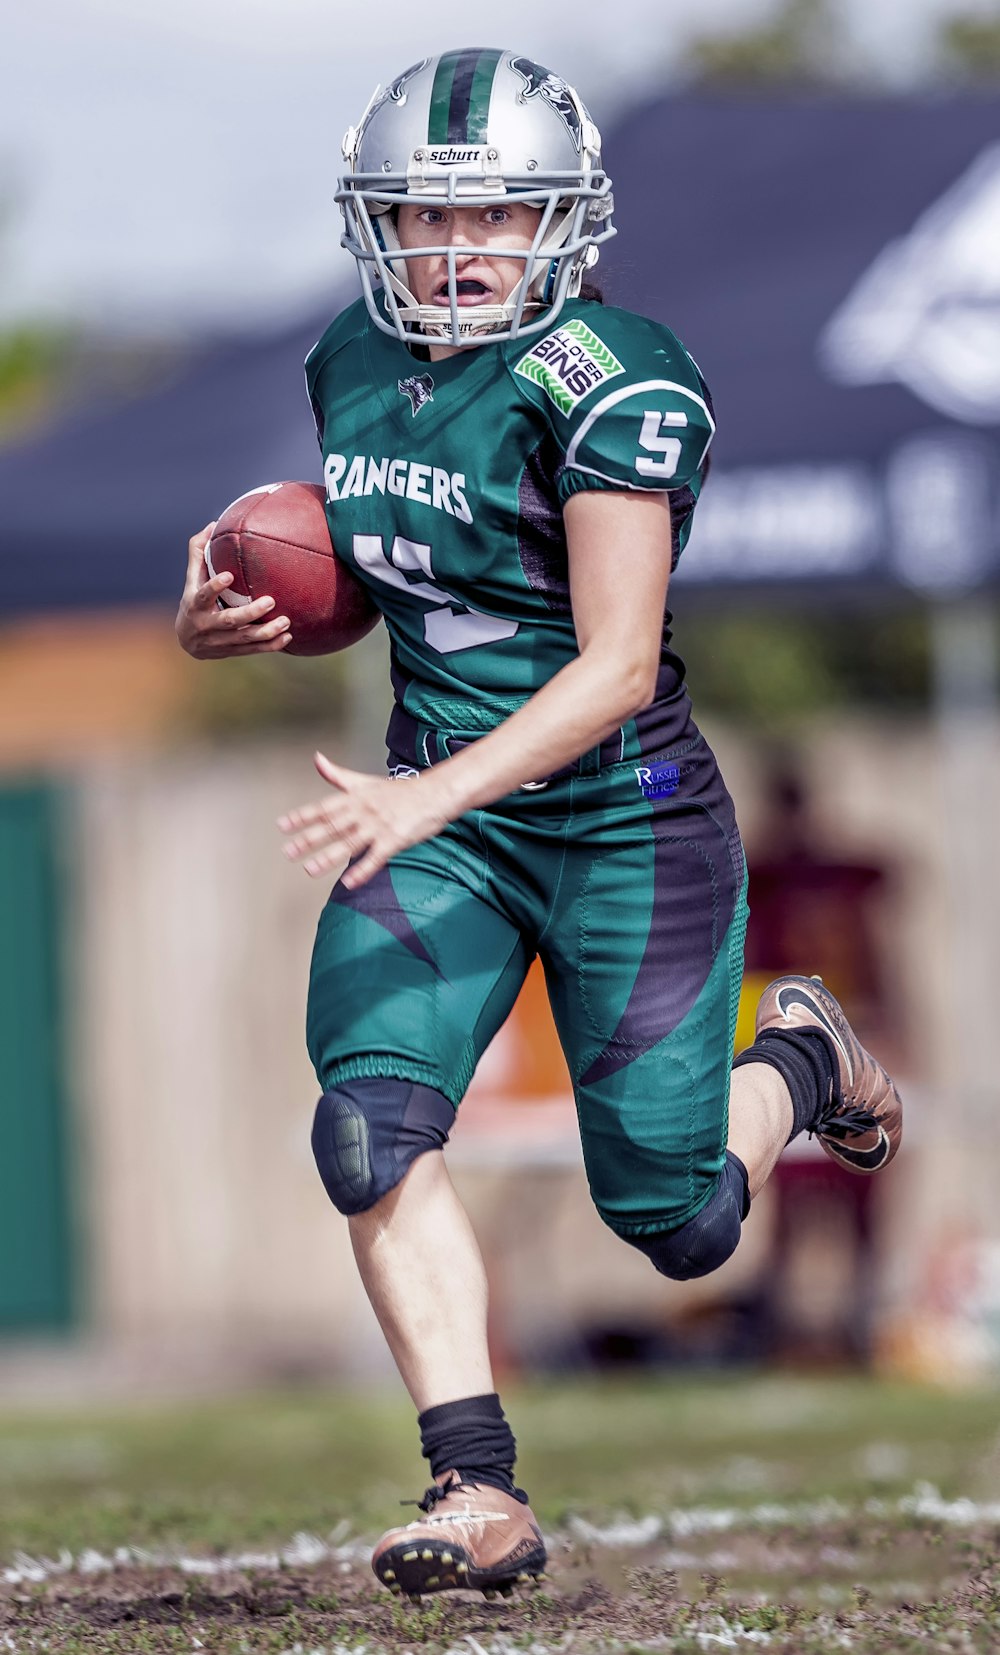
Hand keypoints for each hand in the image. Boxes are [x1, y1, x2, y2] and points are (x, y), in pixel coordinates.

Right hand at [175, 524, 292, 657]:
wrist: (188, 642)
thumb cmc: (194, 601)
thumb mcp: (192, 579)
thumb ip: (199, 553)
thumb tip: (213, 525)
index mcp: (195, 604)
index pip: (203, 595)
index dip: (215, 587)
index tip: (229, 576)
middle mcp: (205, 625)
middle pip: (228, 621)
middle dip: (249, 613)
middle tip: (270, 601)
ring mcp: (219, 641)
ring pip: (244, 639)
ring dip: (266, 632)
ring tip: (286, 621)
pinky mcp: (231, 652)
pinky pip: (252, 650)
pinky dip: (270, 646)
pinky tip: (287, 637)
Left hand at [279, 752, 451, 887]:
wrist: (434, 794)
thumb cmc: (399, 791)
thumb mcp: (365, 781)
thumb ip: (338, 775)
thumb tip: (316, 758)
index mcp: (355, 797)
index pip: (324, 807)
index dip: (302, 816)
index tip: (282, 826)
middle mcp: (363, 810)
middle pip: (332, 826)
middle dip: (309, 839)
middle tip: (288, 852)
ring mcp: (379, 826)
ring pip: (349, 843)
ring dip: (329, 857)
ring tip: (310, 870)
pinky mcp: (395, 840)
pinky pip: (376, 858)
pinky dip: (363, 870)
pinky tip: (349, 882)